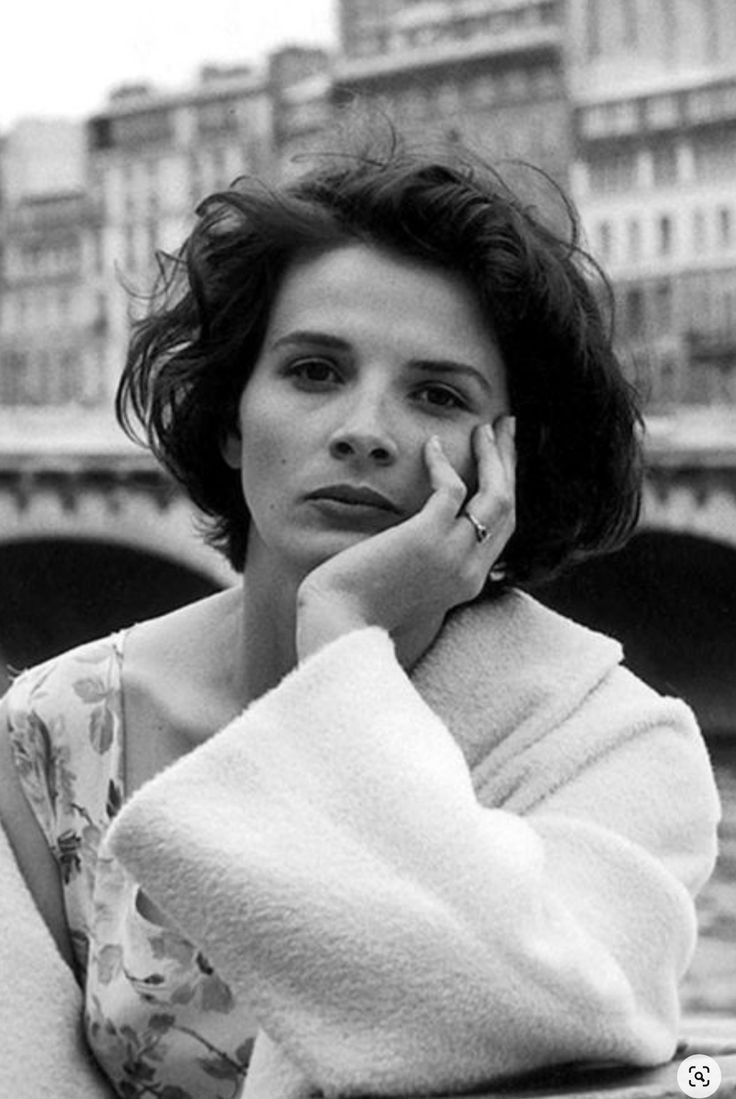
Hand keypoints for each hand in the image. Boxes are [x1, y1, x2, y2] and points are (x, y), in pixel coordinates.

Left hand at [296, 416, 515, 666]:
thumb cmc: (357, 610)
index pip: (500, 531)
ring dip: (494, 457)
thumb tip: (408, 539)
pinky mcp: (428, 539)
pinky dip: (444, 464)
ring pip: (495, 497)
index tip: (498, 463)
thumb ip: (419, 566)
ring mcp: (454, 556)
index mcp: (466, 583)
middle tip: (506, 428)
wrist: (338, 629)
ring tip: (485, 427)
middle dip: (509, 464)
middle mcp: (470, 571)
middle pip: (507, 509)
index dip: (502, 492)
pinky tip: (431, 445)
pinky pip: (452, 490)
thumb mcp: (402, 589)